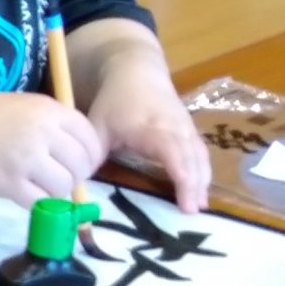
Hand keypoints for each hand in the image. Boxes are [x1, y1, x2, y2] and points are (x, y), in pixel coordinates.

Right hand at [0, 92, 105, 207]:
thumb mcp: (29, 106)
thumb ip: (57, 125)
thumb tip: (84, 157)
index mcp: (50, 112)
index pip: (90, 140)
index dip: (91, 157)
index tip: (82, 164)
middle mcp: (42, 134)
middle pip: (80, 165)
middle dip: (76, 176)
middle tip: (63, 179)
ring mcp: (25, 160)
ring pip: (63, 186)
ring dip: (58, 192)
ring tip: (45, 188)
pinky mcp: (8, 183)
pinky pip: (39, 202)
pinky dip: (40, 203)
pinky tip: (30, 195)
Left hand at [87, 62, 210, 210]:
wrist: (137, 72)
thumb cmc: (115, 100)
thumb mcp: (98, 125)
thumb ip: (92, 155)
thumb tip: (82, 186)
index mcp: (152, 127)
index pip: (172, 153)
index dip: (181, 176)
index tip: (184, 201)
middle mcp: (175, 128)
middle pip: (191, 159)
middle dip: (194, 185)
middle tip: (192, 213)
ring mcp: (186, 129)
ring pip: (199, 157)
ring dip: (201, 181)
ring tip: (199, 208)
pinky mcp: (190, 131)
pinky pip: (200, 154)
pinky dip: (202, 173)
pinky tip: (199, 193)